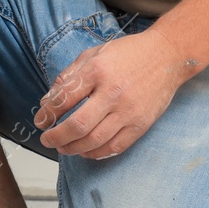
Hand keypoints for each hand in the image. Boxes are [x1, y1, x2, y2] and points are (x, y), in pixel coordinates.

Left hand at [34, 30, 191, 158]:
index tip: (40, 121)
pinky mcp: (142, 123)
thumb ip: (69, 77)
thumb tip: (47, 101)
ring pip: (95, 140)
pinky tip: (85, 151)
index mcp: (97, 71)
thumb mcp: (93, 54)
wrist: (167, 55)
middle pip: (78, 125)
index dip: (47, 114)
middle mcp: (113, 92)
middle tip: (47, 140)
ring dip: (73, 148)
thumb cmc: (127, 54)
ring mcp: (129, 110)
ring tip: (63, 147)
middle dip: (56, 137)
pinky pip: (116, 146)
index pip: (64, 99)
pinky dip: (96, 153)